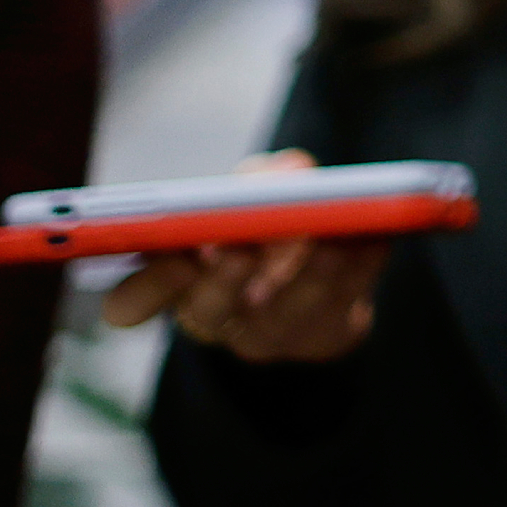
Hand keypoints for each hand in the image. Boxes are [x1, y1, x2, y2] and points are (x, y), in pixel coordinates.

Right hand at [99, 150, 387, 361]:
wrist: (313, 283)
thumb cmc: (259, 228)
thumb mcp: (245, 196)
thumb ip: (258, 177)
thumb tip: (291, 172)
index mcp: (173, 285)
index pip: (129, 304)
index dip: (147, 284)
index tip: (173, 253)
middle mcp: (214, 316)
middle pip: (207, 310)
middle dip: (225, 277)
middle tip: (241, 246)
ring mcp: (270, 334)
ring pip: (284, 314)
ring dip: (307, 272)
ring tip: (328, 235)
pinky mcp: (324, 335)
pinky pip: (345, 305)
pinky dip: (361, 265)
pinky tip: (376, 235)